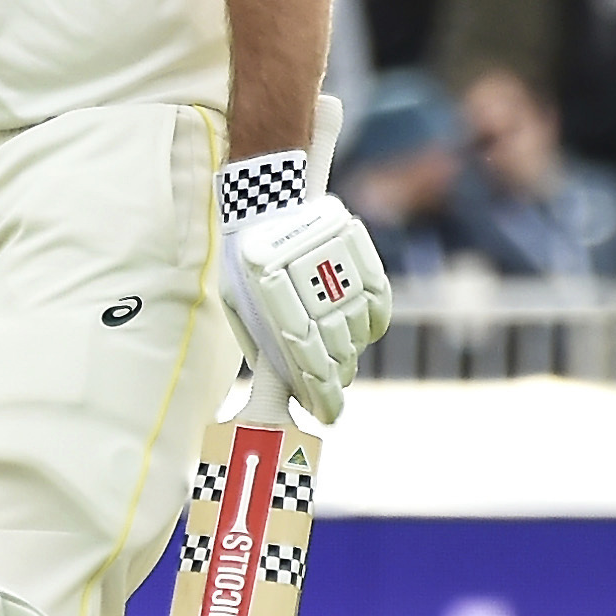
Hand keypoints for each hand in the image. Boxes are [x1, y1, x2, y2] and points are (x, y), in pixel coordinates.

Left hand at [214, 97, 393, 424]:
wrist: (268, 201)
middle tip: (330, 392)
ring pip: (358, 331)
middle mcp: (310, 289)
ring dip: (351, 354)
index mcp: (273, 302)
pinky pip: (378, 302)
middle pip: (337, 353)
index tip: (328, 415)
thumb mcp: (238, 303)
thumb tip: (281, 383)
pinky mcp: (359, 257)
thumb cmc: (246, 260)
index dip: (322, 396)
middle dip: (334, 380)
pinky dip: (373, 323)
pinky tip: (363, 334)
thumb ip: (259, 341)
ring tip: (341, 362)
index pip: (308, 364)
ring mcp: (339, 273)